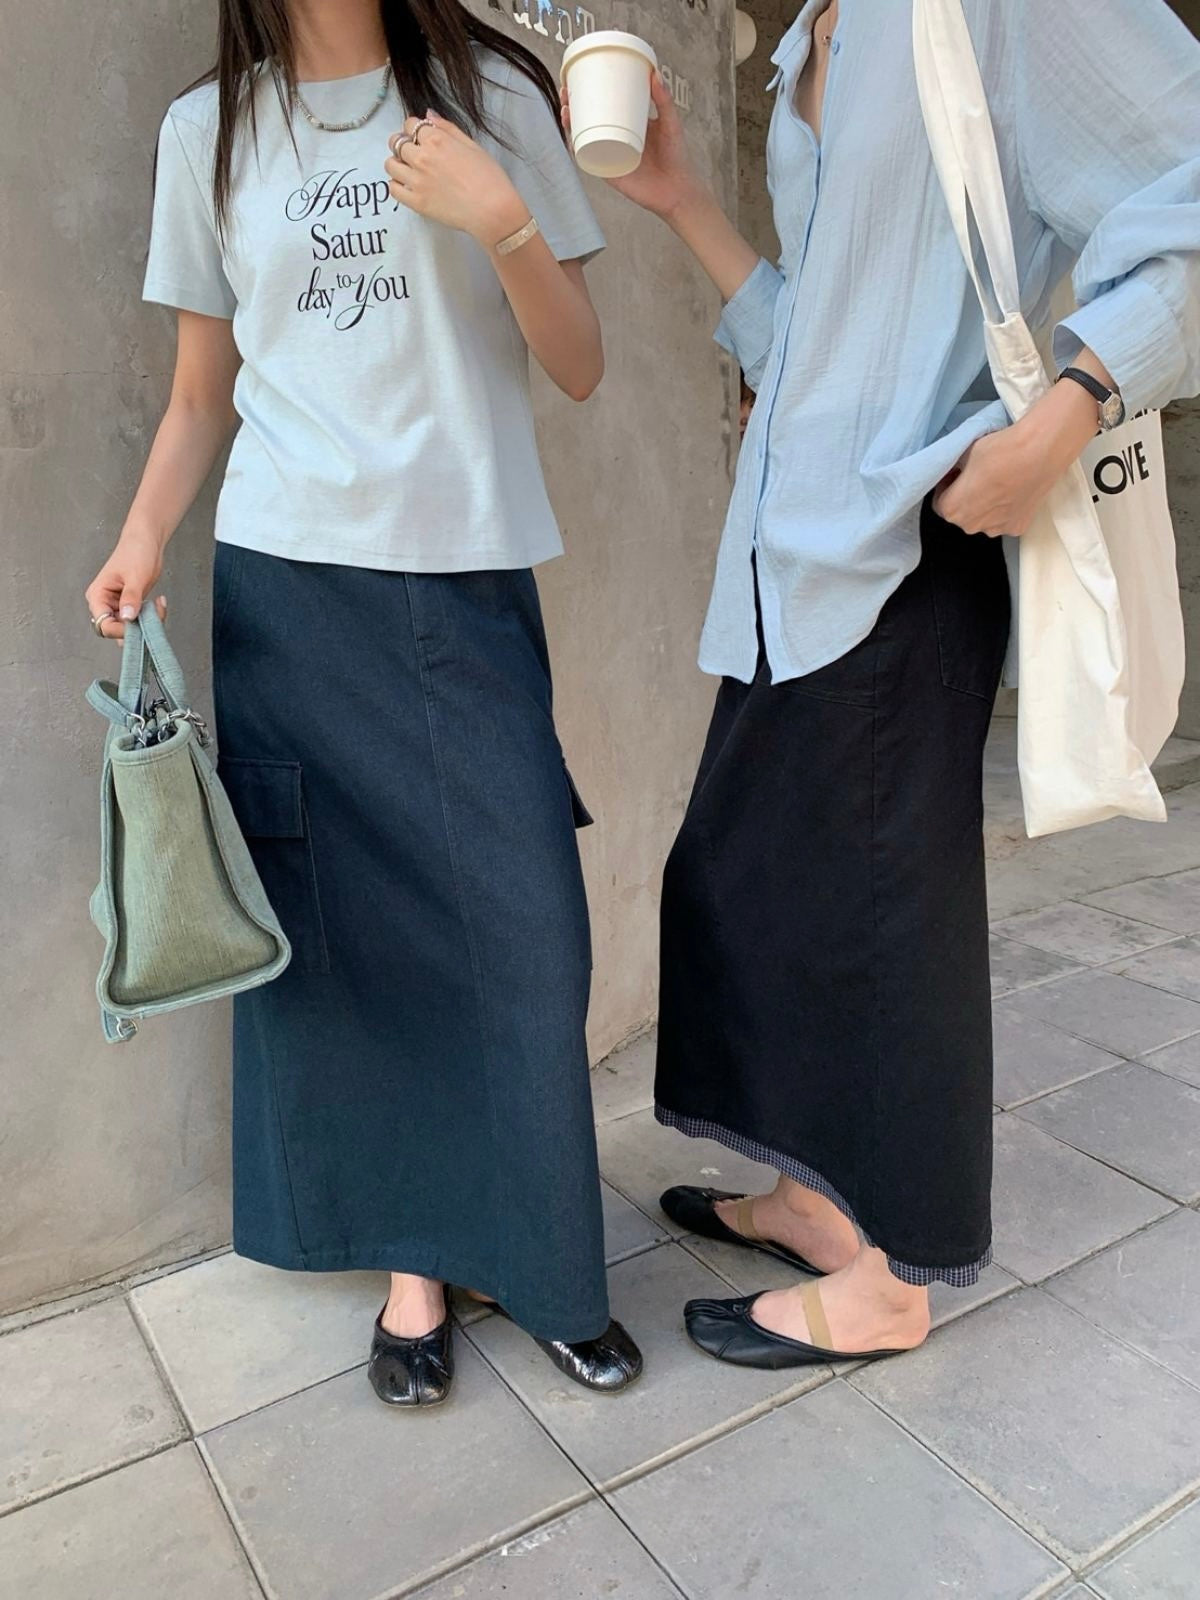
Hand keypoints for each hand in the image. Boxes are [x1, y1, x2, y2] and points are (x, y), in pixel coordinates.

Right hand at [85, 531, 166, 640]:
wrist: (146, 542)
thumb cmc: (135, 552)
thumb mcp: (135, 576)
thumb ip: (131, 598)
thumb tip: (127, 617)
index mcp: (97, 596)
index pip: (103, 625)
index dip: (121, 630)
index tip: (138, 625)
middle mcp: (105, 604)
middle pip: (116, 630)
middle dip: (137, 628)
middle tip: (153, 616)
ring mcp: (118, 606)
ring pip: (129, 629)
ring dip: (146, 624)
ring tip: (157, 607)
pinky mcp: (130, 606)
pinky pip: (139, 622)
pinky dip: (151, 618)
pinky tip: (158, 605)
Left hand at [385, 113, 525, 245]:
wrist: (492, 210)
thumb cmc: (489, 177)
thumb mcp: (472, 145)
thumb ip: (447, 128)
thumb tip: (428, 115)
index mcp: (436, 139)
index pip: (410, 125)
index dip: (413, 129)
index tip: (419, 137)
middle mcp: (422, 157)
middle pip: (396, 142)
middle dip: (402, 144)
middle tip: (411, 153)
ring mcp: (417, 180)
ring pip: (391, 165)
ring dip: (396, 163)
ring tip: (408, 170)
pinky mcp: (416, 202)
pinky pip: (394, 189)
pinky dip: (396, 185)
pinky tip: (406, 185)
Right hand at [561, 70, 703, 218]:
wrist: (676, 190)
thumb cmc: (676, 157)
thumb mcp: (670, 122)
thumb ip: (664, 100)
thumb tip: (655, 74)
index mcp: (627, 123)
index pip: (604, 104)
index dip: (588, 92)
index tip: (579, 78)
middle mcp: (615, 138)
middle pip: (587, 119)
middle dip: (572, 105)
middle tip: (567, 93)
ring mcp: (609, 154)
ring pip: (583, 138)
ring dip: (570, 125)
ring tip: (566, 111)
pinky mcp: (608, 172)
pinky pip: (588, 161)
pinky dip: (577, 151)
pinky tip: (571, 139)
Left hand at [934, 373, 1101, 536]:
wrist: (1040, 451)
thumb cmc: (998, 450)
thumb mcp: (964, 452)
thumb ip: (954, 467)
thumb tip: (954, 469)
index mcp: (953, 511)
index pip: (940, 502)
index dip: (946, 486)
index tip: (956, 473)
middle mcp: (972, 527)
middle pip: (963, 513)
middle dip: (965, 497)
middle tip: (977, 476)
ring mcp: (997, 529)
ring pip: (984, 519)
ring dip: (985, 505)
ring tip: (998, 482)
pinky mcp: (1019, 527)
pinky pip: (1005, 519)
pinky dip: (1006, 508)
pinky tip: (1014, 490)